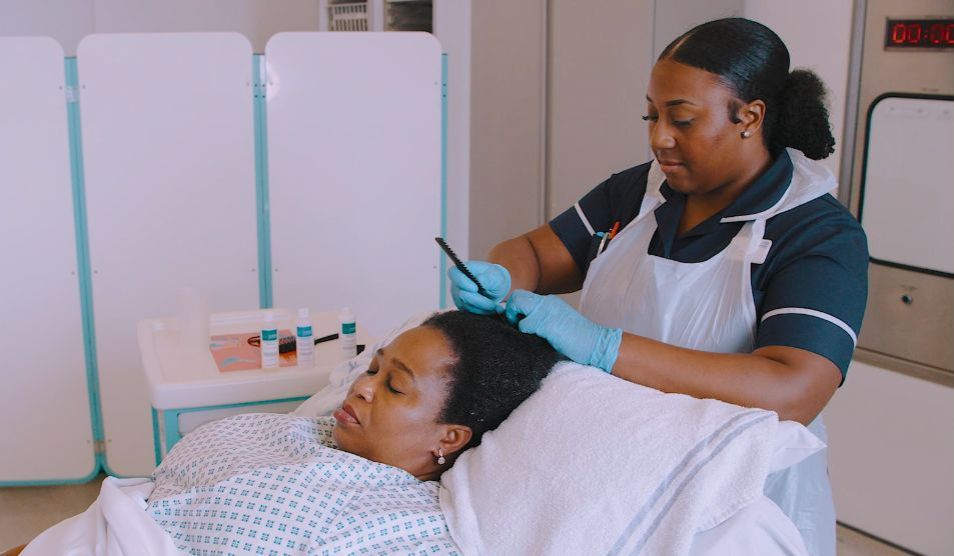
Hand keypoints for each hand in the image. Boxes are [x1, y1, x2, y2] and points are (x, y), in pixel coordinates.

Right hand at [449, 261, 511, 314]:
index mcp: (462, 269)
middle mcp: (456, 283)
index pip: (454, 273)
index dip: (462, 281)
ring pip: (467, 305)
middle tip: (493, 305)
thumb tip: (479, 280)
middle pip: (461, 294)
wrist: (496, 288)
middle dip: (478, 301)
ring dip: (483, 308)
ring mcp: (457, 296)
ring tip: (496, 307)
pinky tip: (492, 310)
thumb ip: (489, 278)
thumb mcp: (497, 276)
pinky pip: (470, 312)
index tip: (475, 288)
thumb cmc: (495, 278)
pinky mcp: (461, 306)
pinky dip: (482, 312)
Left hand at [504, 290, 621, 372]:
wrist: (595, 343)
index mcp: (550, 301)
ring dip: (514, 318)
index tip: (515, 321)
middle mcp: (547, 302)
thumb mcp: (557, 322)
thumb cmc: (576, 338)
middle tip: (515, 325)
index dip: (515, 307)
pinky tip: (535, 338)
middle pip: (516, 296)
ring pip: (516, 304)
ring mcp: (547, 311)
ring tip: (523, 331)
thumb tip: (518, 322)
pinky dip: (524, 331)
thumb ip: (540, 319)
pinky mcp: (547, 323)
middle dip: (510, 310)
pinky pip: (524, 324)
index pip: (523, 296)